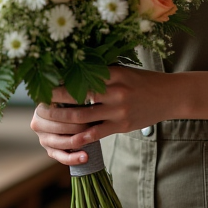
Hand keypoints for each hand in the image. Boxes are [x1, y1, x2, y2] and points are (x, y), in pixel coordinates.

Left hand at [29, 66, 175, 165]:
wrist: (169, 95)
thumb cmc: (142, 80)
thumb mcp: (122, 70)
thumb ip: (101, 72)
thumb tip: (71, 70)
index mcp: (112, 73)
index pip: (78, 77)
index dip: (58, 81)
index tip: (43, 82)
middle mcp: (114, 91)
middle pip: (75, 97)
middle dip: (53, 101)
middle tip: (38, 102)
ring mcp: (118, 110)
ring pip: (81, 117)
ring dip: (61, 119)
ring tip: (47, 119)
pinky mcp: (121, 126)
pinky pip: (94, 133)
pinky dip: (79, 137)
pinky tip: (66, 138)